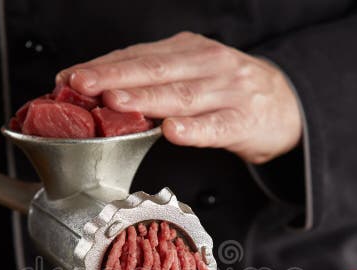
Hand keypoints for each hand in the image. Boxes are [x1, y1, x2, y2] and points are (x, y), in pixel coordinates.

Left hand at [56, 32, 301, 163]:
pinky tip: (173, 131)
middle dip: (113, 77)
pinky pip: (216, 125)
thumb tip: (100, 91)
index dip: (102, 66)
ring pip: (180, 95)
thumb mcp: (192, 73)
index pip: (138, 55)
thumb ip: (153, 80)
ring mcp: (227, 90)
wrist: (287, 105)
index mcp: (187, 50)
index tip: (69, 77)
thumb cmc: (229, 91)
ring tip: (115, 103)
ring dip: (145, 99)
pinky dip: (194, 129)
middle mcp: (206, 63)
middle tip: (80, 85)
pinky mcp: (245, 119)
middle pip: (154, 70)